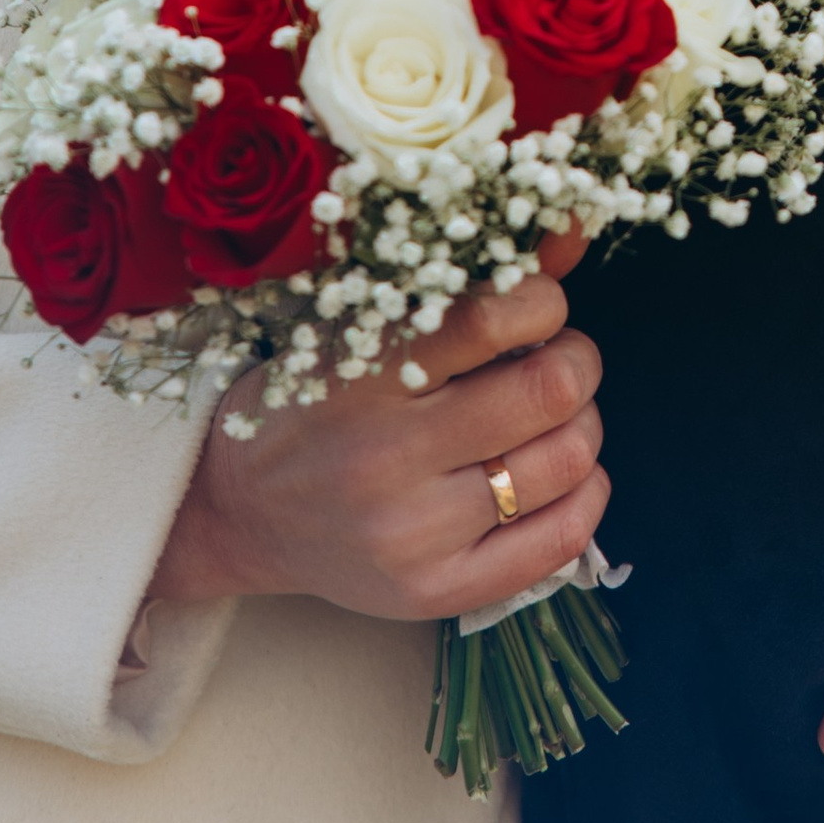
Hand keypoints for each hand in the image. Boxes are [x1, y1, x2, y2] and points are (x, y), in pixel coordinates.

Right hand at [150, 241, 606, 622]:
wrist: (238, 511)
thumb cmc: (311, 401)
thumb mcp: (364, 326)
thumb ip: (470, 281)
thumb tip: (573, 229)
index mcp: (362, 373)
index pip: (494, 315)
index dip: (542, 300)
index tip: (534, 305)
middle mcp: (385, 457)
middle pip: (550, 391)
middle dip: (577, 359)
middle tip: (558, 358)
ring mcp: (412, 535)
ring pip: (566, 462)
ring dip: (582, 424)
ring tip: (553, 417)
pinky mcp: (434, 593)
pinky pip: (560, 543)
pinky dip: (585, 494)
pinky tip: (559, 474)